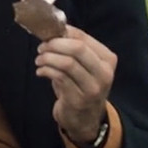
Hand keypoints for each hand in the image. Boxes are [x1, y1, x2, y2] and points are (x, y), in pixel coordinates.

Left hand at [34, 25, 116, 143]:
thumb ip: (74, 48)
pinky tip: (41, 71)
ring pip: (67, 63)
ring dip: (48, 58)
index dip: (63, 32)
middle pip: (77, 48)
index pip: (84, 38)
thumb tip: (54, 28)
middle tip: (42, 47)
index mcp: (108, 59)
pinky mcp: (78, 99)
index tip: (49, 33)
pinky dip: (46, 70)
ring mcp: (92, 88)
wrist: (85, 119)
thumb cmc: (82, 86)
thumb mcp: (85, 66)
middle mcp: (104, 73)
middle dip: (55, 44)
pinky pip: (59, 77)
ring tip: (39, 59)